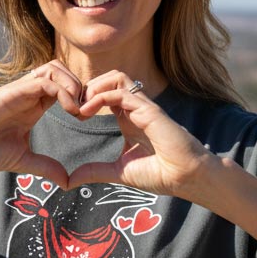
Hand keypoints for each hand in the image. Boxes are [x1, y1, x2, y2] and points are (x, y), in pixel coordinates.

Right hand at [0, 61, 83, 186]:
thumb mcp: (23, 160)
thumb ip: (46, 167)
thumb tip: (67, 182)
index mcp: (32, 106)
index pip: (63, 87)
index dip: (79, 98)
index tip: (86, 119)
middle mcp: (28, 94)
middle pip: (62, 71)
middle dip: (81, 88)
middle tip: (87, 111)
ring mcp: (20, 90)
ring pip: (55, 68)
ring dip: (73, 85)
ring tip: (78, 109)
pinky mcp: (13, 92)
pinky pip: (44, 80)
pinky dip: (63, 91)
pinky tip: (70, 110)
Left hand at [68, 70, 217, 201]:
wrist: (186, 178)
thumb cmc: (160, 174)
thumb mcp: (118, 172)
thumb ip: (95, 172)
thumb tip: (70, 180)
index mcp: (128, 118)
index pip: (105, 93)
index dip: (86, 99)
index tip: (73, 116)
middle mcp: (135, 108)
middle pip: (109, 78)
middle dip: (87, 88)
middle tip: (73, 108)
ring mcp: (143, 107)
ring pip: (116, 77)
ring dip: (94, 87)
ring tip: (80, 108)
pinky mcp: (149, 110)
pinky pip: (121, 92)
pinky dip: (100, 97)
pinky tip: (86, 112)